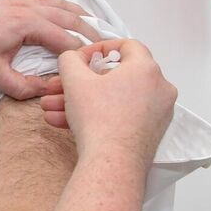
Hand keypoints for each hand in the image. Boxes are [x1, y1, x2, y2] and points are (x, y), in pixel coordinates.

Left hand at [0, 0, 102, 99]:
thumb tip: (47, 90)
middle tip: (104, 47)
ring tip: (94, 25)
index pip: (64, 39)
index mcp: (26, 24)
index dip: (81, 55)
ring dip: (78, 12)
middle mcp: (27, 7)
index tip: (93, 67)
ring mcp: (19, 0)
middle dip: (88, 32)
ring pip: (57, 2)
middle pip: (68, 17)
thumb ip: (22, 86)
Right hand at [40, 39, 176, 167]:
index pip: (127, 46)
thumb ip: (70, 59)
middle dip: (78, 83)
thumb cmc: (98, 117)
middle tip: (57, 88)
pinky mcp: (150, 133)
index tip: (80, 59)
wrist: (113, 164)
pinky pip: (120, 116)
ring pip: (113, 99)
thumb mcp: (74, 80)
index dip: (99, 48)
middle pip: (114, 77)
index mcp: (146, 69)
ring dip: (79, 102)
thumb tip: (73, 58)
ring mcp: (157, 113)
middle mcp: (158, 88)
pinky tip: (63, 122)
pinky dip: (96, 116)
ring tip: (51, 110)